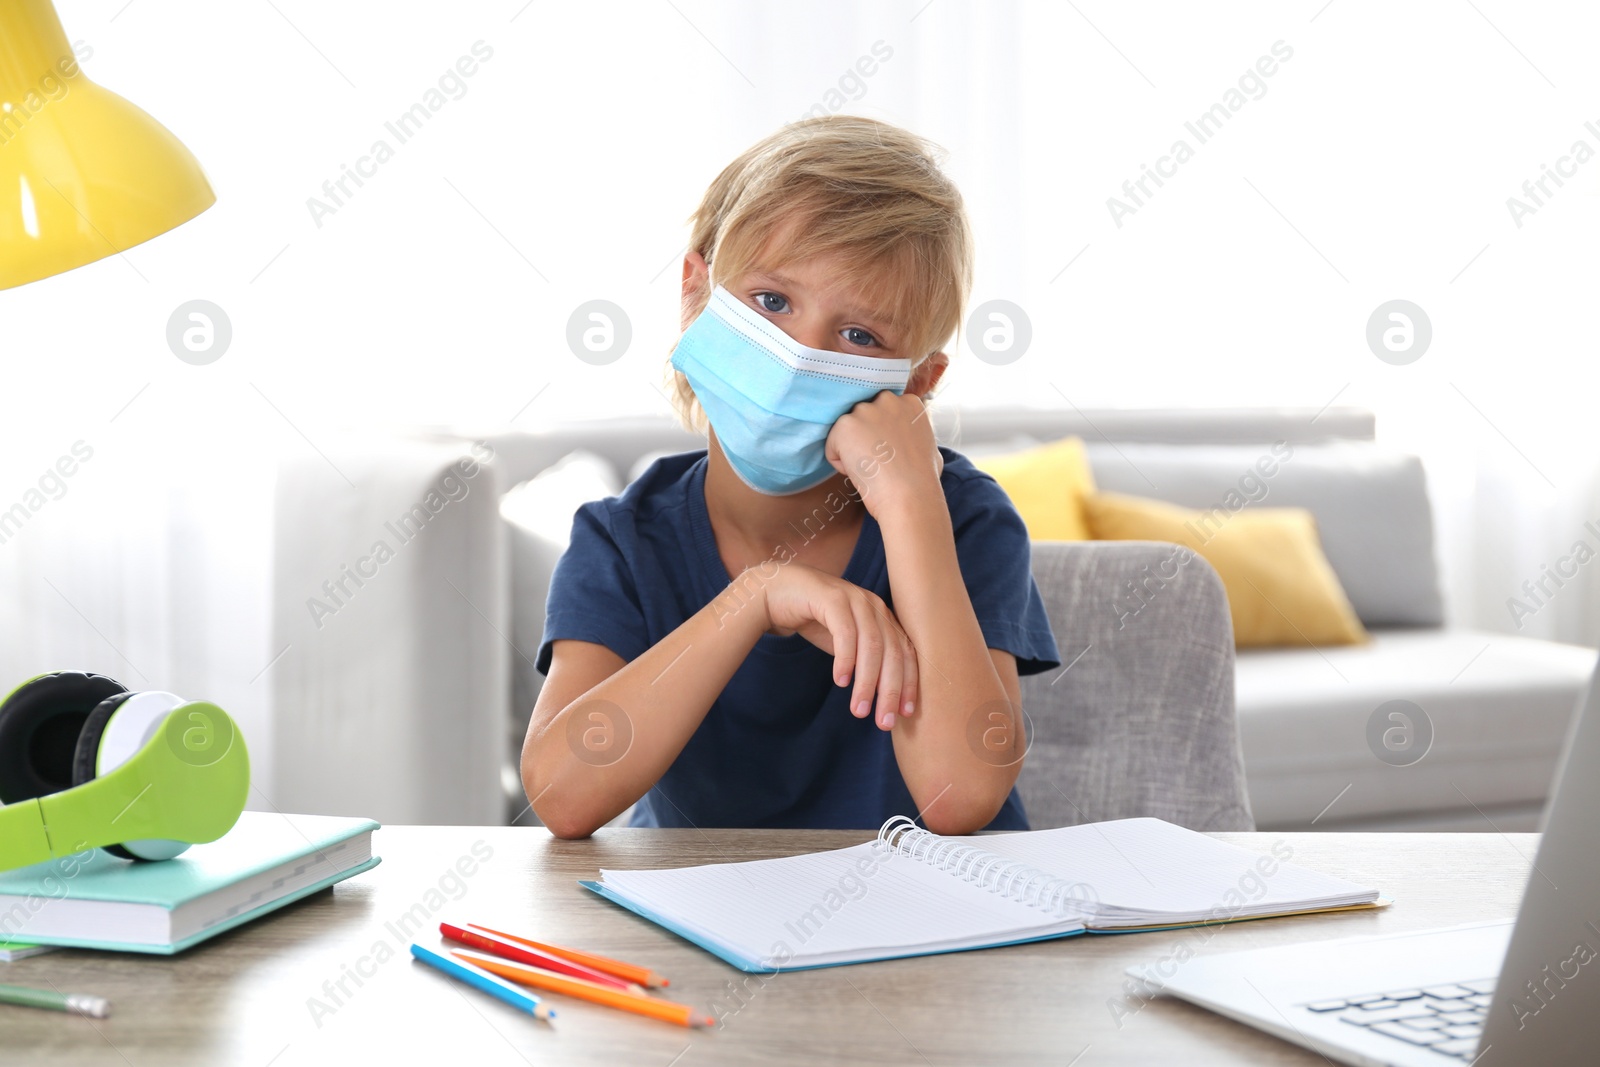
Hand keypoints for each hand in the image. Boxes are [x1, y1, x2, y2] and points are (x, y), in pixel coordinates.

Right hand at [756, 562, 918, 729]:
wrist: (776, 591)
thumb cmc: (815, 620)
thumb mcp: (847, 643)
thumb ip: (867, 662)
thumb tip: (886, 698)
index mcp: (883, 616)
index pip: (905, 652)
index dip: (909, 683)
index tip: (906, 714)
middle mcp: (874, 605)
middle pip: (892, 652)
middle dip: (890, 690)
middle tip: (883, 721)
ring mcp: (854, 599)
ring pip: (872, 645)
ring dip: (867, 682)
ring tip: (859, 710)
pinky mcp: (831, 597)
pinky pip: (845, 633)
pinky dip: (846, 659)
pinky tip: (841, 681)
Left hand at [825, 391, 942, 516]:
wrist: (910, 496)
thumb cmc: (923, 480)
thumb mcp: (928, 445)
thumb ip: (912, 432)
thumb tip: (907, 437)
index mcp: (908, 402)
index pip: (883, 412)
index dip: (884, 436)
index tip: (893, 453)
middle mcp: (886, 400)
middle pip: (863, 417)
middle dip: (866, 437)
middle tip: (880, 462)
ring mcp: (864, 410)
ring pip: (847, 432)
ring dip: (853, 451)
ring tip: (872, 469)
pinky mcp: (845, 426)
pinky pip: (832, 446)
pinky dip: (841, 464)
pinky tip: (861, 473)